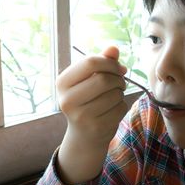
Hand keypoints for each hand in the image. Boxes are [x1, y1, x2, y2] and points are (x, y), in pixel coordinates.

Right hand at [55, 46, 128, 183]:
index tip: (118, 68)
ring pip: (114, 93)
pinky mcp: (96, 127)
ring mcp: (81, 116)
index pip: (90, 62)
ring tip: (115, 96)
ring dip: (121, 92)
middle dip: (118, 78)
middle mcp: (67, 100)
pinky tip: (113, 109)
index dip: (109, 62)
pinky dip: (122, 105)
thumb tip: (113, 49)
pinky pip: (120, 107)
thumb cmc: (88, 100)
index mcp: (62, 83)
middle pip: (104, 79)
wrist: (84, 136)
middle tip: (120, 83)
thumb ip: (101, 62)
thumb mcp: (89, 79)